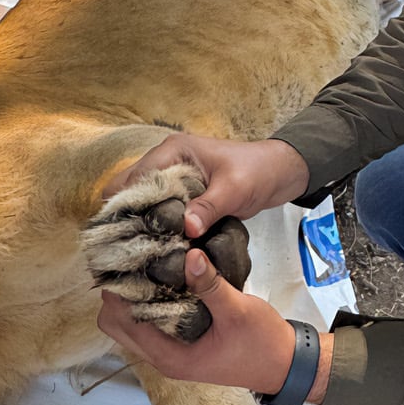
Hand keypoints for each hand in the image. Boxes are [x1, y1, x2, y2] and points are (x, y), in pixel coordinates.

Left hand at [98, 249, 303, 393]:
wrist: (286, 365)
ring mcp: (172, 355)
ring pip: (131, 328)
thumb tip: (189, 254)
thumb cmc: (262, 342)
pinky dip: (145, 307)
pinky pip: (149, 326)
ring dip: (129, 302)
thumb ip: (210, 284)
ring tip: (140, 268)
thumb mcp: (238, 310)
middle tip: (129, 263)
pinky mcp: (181, 347)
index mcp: (172, 357)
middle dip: (117, 297)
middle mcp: (164, 359)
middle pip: (117, 328)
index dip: (117, 294)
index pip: (123, 324)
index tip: (122, 262)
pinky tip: (158, 281)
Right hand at [102, 132, 309, 238]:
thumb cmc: (257, 171)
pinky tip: (159, 249)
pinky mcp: (183, 196)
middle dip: (126, 219)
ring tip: (142, 253)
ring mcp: (172, 179)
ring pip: (141, 203)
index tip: (125, 236)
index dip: (124, 207)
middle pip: (127, 192)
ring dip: (141, 225)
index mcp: (172, 152)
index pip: (131, 179)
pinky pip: (159, 211)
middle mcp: (165, 163)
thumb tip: (187, 229)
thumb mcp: (233, 189)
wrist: (279, 172)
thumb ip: (209, 207)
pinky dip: (157, 227)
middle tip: (130, 249)